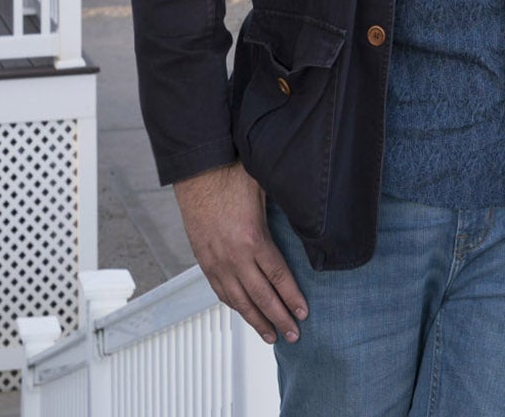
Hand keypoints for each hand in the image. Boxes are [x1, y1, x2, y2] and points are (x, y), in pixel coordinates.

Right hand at [172, 162, 307, 343]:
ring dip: (256, 320)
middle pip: (261, 296)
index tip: (304, 313)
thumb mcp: (266, 191)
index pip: (278, 277)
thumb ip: (283, 211)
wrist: (197, 170)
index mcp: (253, 238)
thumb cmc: (231, 174)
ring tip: (271, 335)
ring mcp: (216, 261)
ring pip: (239, 300)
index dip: (292, 298)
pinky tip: (245, 313)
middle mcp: (234, 255)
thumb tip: (308, 219)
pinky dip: (234, 306)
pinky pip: (220, 291)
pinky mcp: (204, 260)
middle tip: (294, 335)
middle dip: (280, 318)